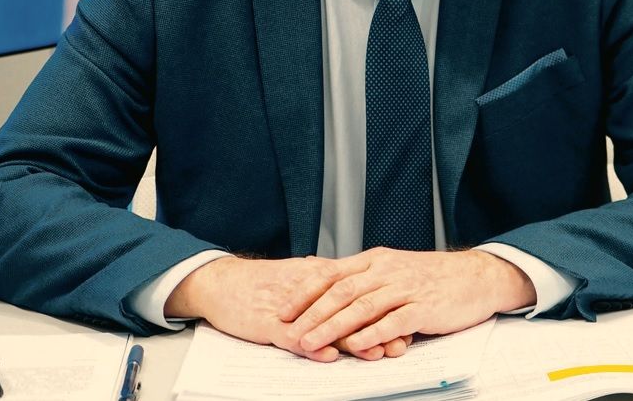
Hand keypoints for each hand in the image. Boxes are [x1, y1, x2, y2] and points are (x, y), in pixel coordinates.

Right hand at [164, 256, 412, 361]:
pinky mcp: (270, 324)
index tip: (409, 320)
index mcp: (320, 276)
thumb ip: (329, 283)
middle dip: (378, 327)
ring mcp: (292, 308)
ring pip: (328, 324)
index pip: (360, 293)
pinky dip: (313, 347)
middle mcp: (310, 289)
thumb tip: (357, 286)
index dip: (385, 308)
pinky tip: (329, 356)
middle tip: (403, 340)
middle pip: (350, 309)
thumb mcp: (300, 277)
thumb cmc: (261, 283)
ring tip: (377, 353)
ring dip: (354, 341)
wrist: (223, 282)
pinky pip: (294, 336)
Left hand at [290, 248, 535, 356]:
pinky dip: (373, 333)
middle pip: (341, 291)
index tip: (282, 310)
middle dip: (312, 313)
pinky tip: (356, 345)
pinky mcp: (424, 307)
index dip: (304, 292)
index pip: (331, 273)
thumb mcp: (391, 268)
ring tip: (312, 343)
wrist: (474, 276)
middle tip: (290, 332)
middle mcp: (386, 270)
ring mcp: (405, 288)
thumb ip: (361, 277)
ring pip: (362, 306)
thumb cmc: (430, 276)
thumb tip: (324, 285)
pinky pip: (394, 321)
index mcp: (374, 260)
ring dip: (333, 326)